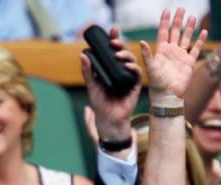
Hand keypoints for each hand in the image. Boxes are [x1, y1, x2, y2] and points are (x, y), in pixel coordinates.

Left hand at [81, 26, 141, 142]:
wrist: (108, 119)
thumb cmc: (99, 103)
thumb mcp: (91, 85)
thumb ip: (88, 71)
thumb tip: (82, 54)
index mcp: (111, 68)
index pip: (113, 50)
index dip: (114, 38)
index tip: (112, 30)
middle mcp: (121, 71)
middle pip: (124, 52)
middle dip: (120, 43)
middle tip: (114, 42)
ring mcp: (128, 77)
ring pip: (132, 60)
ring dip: (126, 54)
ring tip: (117, 54)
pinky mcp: (135, 86)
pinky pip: (138, 73)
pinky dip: (134, 67)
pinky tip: (127, 65)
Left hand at [141, 8, 206, 100]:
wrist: (168, 96)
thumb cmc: (157, 84)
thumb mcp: (150, 68)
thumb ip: (147, 55)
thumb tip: (142, 42)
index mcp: (161, 50)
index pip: (163, 31)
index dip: (165, 21)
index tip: (166, 10)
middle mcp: (171, 51)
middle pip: (175, 32)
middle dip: (178, 20)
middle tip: (181, 8)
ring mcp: (181, 56)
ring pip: (186, 38)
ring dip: (189, 28)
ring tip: (192, 17)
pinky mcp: (189, 63)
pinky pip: (196, 49)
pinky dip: (200, 41)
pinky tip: (204, 32)